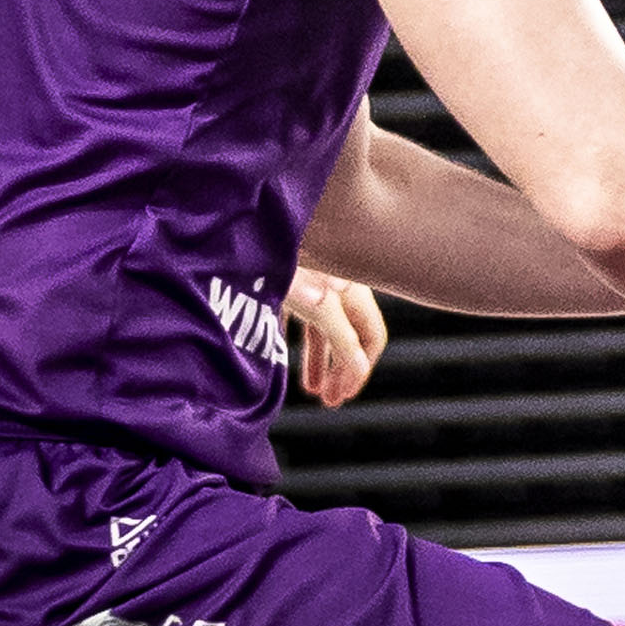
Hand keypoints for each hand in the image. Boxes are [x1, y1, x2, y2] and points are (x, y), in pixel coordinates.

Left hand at [284, 267, 388, 408]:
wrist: (252, 225)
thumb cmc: (287, 255)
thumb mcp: (317, 302)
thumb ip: (340, 336)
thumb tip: (360, 370)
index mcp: (353, 289)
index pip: (372, 335)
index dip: (362, 367)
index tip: (346, 393)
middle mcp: (337, 286)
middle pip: (350, 333)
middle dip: (343, 370)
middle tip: (331, 400)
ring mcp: (312, 283)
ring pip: (325, 328)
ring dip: (322, 360)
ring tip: (313, 389)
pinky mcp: (286, 281)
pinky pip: (301, 317)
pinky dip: (297, 341)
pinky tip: (286, 357)